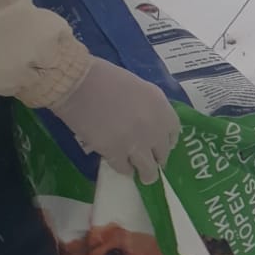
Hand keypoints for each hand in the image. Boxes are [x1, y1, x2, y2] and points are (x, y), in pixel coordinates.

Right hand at [52, 62, 180, 182]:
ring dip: (145, 173)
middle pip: (163, 153)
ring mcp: (137, 143)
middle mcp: (155, 128)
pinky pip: (125, 169)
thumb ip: (149, 107)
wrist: (80, 84)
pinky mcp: (117, 154)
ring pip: (148, 170)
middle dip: (156, 158)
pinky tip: (119, 165)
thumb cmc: (104, 78)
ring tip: (141, 176)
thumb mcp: (139, 88)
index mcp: (162, 108)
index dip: (166, 141)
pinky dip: (123, 169)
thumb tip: (148, 122)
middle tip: (149, 160)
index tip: (160, 145)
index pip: (173, 133)